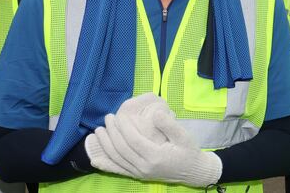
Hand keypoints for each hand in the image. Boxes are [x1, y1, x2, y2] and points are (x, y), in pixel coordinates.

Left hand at [89, 109, 221, 186]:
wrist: (193, 171)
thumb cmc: (189, 151)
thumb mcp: (184, 136)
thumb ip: (169, 125)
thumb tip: (156, 113)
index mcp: (155, 156)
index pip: (132, 140)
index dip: (123, 127)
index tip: (118, 114)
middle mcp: (144, 167)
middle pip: (121, 149)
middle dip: (112, 133)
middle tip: (107, 118)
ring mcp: (140, 173)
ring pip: (117, 159)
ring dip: (106, 145)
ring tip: (99, 130)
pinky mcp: (138, 176)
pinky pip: (118, 170)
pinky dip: (106, 165)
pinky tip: (96, 159)